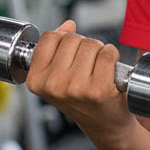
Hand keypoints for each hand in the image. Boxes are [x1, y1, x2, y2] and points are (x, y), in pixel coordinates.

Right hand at [24, 20, 133, 136]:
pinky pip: (107, 53)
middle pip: (72, 38)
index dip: (65, 39)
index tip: (71, 54)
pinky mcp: (98, 89)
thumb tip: (68, 24)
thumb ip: (57, 48)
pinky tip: (110, 71)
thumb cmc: (82, 98)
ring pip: (91, 44)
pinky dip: (113, 56)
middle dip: (84, 45)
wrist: (104, 125)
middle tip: (88, 66)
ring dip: (99, 51)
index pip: (50, 37)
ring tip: (98, 70)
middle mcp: (53, 85)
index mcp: (36, 80)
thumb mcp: (59, 76)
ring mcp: (75, 87)